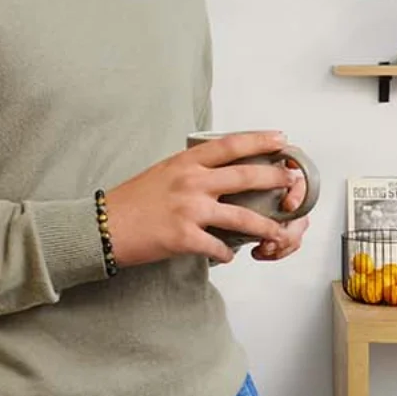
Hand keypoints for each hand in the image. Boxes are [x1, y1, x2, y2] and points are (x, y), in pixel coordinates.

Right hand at [105, 131, 298, 265]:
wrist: (104, 226)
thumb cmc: (131, 200)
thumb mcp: (162, 172)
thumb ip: (190, 169)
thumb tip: (216, 170)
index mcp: (186, 162)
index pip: (230, 145)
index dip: (259, 140)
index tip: (281, 139)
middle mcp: (191, 182)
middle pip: (245, 176)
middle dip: (275, 179)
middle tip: (292, 183)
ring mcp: (189, 210)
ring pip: (242, 217)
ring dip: (266, 226)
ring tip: (280, 232)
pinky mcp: (184, 237)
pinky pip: (219, 247)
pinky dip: (228, 253)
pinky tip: (231, 256)